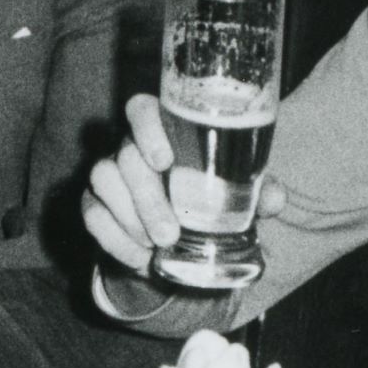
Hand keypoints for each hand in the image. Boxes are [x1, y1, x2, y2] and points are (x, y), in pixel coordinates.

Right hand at [81, 94, 288, 274]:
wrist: (177, 239)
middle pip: (125, 155)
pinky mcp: (94, 203)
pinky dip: (115, 240)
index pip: (141, 109)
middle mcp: (131, 145)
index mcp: (164, 131)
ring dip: (129, 218)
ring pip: (103, 180)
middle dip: (146, 199)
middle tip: (170, 235)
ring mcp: (108, 173)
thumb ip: (256, 194)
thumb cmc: (208, 201)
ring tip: (155, 246)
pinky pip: (92, 214)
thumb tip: (275, 200)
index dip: (147, 129)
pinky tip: (139, 258)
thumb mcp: (236, 196)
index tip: (164, 161)